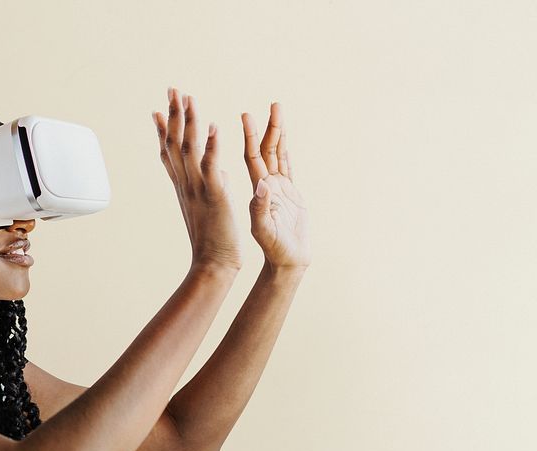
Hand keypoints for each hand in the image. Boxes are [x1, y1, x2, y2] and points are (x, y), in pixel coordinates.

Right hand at [153, 87, 242, 271]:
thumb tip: (218, 172)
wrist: (213, 264)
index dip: (164, 131)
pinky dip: (211, 146)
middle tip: (172, 89)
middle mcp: (186, 184)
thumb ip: (208, 186)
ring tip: (187, 97)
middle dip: (173, 114)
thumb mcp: (205, 208)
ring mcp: (198, 188)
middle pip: (175, 143)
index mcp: (184, 187)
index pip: (170, 153)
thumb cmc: (212, 241)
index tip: (158, 110)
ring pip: (189, 149)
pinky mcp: (215, 195)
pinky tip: (213, 127)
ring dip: (188, 122)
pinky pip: (211, 166)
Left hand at [242, 102, 310, 270]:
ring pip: (278, 153)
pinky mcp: (290, 193)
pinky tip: (284, 134)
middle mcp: (265, 185)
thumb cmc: (274, 249)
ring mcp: (278, 188)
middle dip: (268, 127)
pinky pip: (287, 164)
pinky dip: (285, 148)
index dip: (250, 137)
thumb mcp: (264, 229)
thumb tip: (262, 184)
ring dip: (277, 132)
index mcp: (257, 191)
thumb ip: (262, 208)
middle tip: (272, 104)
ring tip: (278, 109)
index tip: (246, 116)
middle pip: (266, 150)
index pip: (252, 158)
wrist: (287, 260)